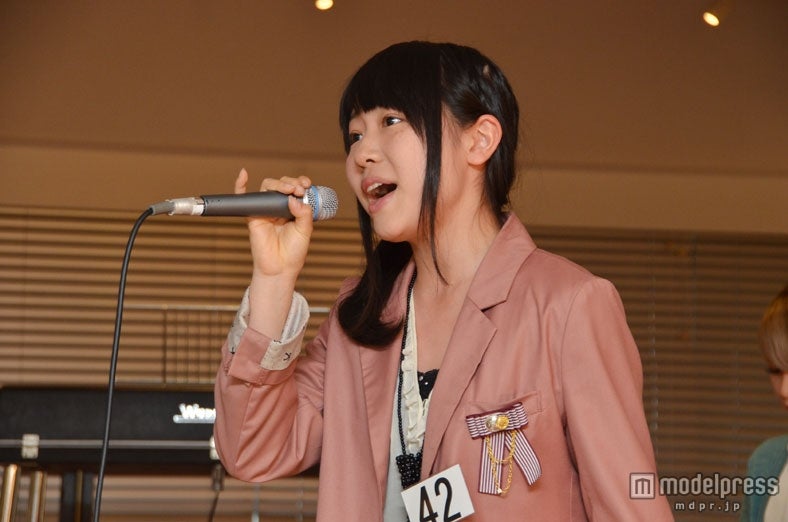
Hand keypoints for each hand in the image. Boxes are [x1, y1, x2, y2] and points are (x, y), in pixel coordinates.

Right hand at [234, 169, 314, 337]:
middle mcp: (279, 207)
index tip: (307, 185)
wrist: (280, 268)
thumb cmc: (293, 251)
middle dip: (291, 183)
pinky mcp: (253, 216)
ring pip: (267, 188)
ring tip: (289, 189)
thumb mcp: (305, 230)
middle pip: (281, 185)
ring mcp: (266, 210)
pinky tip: (243, 174)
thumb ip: (303, 213)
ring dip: (278, 184)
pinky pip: (244, 198)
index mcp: (294, 208)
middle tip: (298, 189)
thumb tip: (294, 199)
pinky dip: (240, 185)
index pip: (296, 188)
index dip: (301, 182)